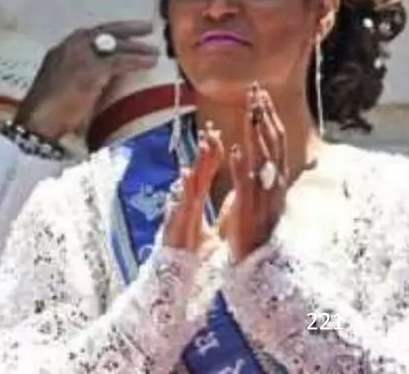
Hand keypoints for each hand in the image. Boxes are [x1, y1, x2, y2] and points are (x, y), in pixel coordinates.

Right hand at [11, 19, 160, 140]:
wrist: (37, 122)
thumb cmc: (47, 113)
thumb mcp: (61, 87)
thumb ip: (79, 78)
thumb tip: (102, 82)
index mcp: (60, 51)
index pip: (88, 35)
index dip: (109, 33)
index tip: (124, 33)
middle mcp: (69, 47)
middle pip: (103, 32)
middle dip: (127, 28)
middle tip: (147, 27)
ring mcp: (80, 56)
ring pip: (114, 45)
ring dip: (137, 47)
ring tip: (154, 51)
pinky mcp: (92, 69)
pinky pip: (120, 60)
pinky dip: (138, 60)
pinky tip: (151, 62)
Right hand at [160, 122, 223, 252]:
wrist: (175, 276)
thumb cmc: (193, 254)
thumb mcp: (214, 231)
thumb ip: (222, 214)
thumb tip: (234, 199)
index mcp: (196, 204)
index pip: (205, 175)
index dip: (212, 156)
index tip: (218, 135)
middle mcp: (187, 204)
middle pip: (198, 174)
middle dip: (205, 153)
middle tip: (212, 131)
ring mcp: (180, 212)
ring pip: (189, 184)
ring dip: (196, 165)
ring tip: (204, 147)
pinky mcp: (174, 223)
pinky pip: (179, 203)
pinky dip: (182, 190)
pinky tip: (185, 176)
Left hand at [219, 82, 289, 259]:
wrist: (259, 262)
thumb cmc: (257, 230)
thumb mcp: (263, 197)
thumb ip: (265, 176)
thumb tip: (264, 156)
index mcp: (275, 179)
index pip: (274, 141)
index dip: (268, 117)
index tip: (260, 95)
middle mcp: (274, 183)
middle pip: (271, 143)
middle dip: (263, 115)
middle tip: (255, 90)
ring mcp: (263, 195)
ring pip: (261, 158)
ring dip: (255, 133)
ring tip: (249, 110)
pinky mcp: (247, 207)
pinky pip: (245, 183)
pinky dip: (241, 165)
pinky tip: (235, 148)